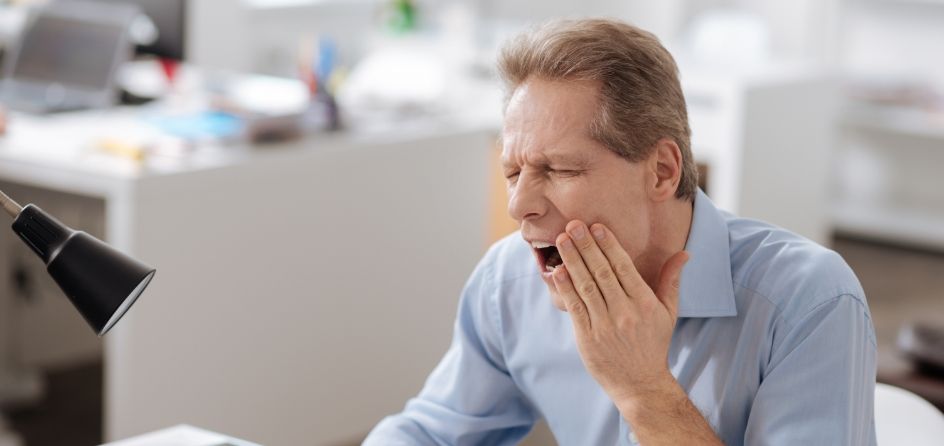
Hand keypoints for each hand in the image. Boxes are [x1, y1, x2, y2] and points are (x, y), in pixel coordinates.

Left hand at [552, 220, 688, 411]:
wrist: (640, 383)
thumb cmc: (653, 344)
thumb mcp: (668, 312)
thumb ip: (671, 280)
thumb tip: (684, 253)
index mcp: (644, 303)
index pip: (623, 267)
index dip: (609, 245)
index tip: (596, 227)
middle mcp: (625, 312)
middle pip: (602, 272)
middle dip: (586, 246)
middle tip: (573, 224)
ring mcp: (604, 326)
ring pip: (586, 287)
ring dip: (572, 261)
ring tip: (562, 240)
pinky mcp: (587, 338)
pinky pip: (575, 308)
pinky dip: (566, 289)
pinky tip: (558, 271)